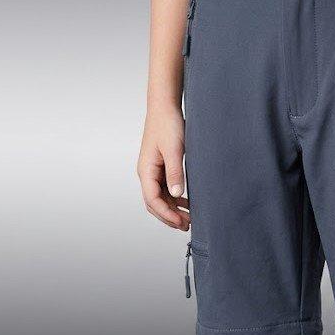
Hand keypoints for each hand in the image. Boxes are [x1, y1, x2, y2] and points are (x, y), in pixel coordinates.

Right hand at [137, 105, 189, 230]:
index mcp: (146, 171)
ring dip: (172, 210)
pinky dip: (174, 200)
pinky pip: (165, 190)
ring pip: (160, 199)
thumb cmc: (168, 125)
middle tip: (187, 226)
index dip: (166, 214)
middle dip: (169, 217)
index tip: (181, 222)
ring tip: (188, 220)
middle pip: (154, 204)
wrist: (165, 107)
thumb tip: (176, 195)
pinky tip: (187, 205)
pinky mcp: (161, 168)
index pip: (152, 200)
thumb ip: (175, 173)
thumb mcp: (174, 150)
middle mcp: (147, 174)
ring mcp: (153, 172)